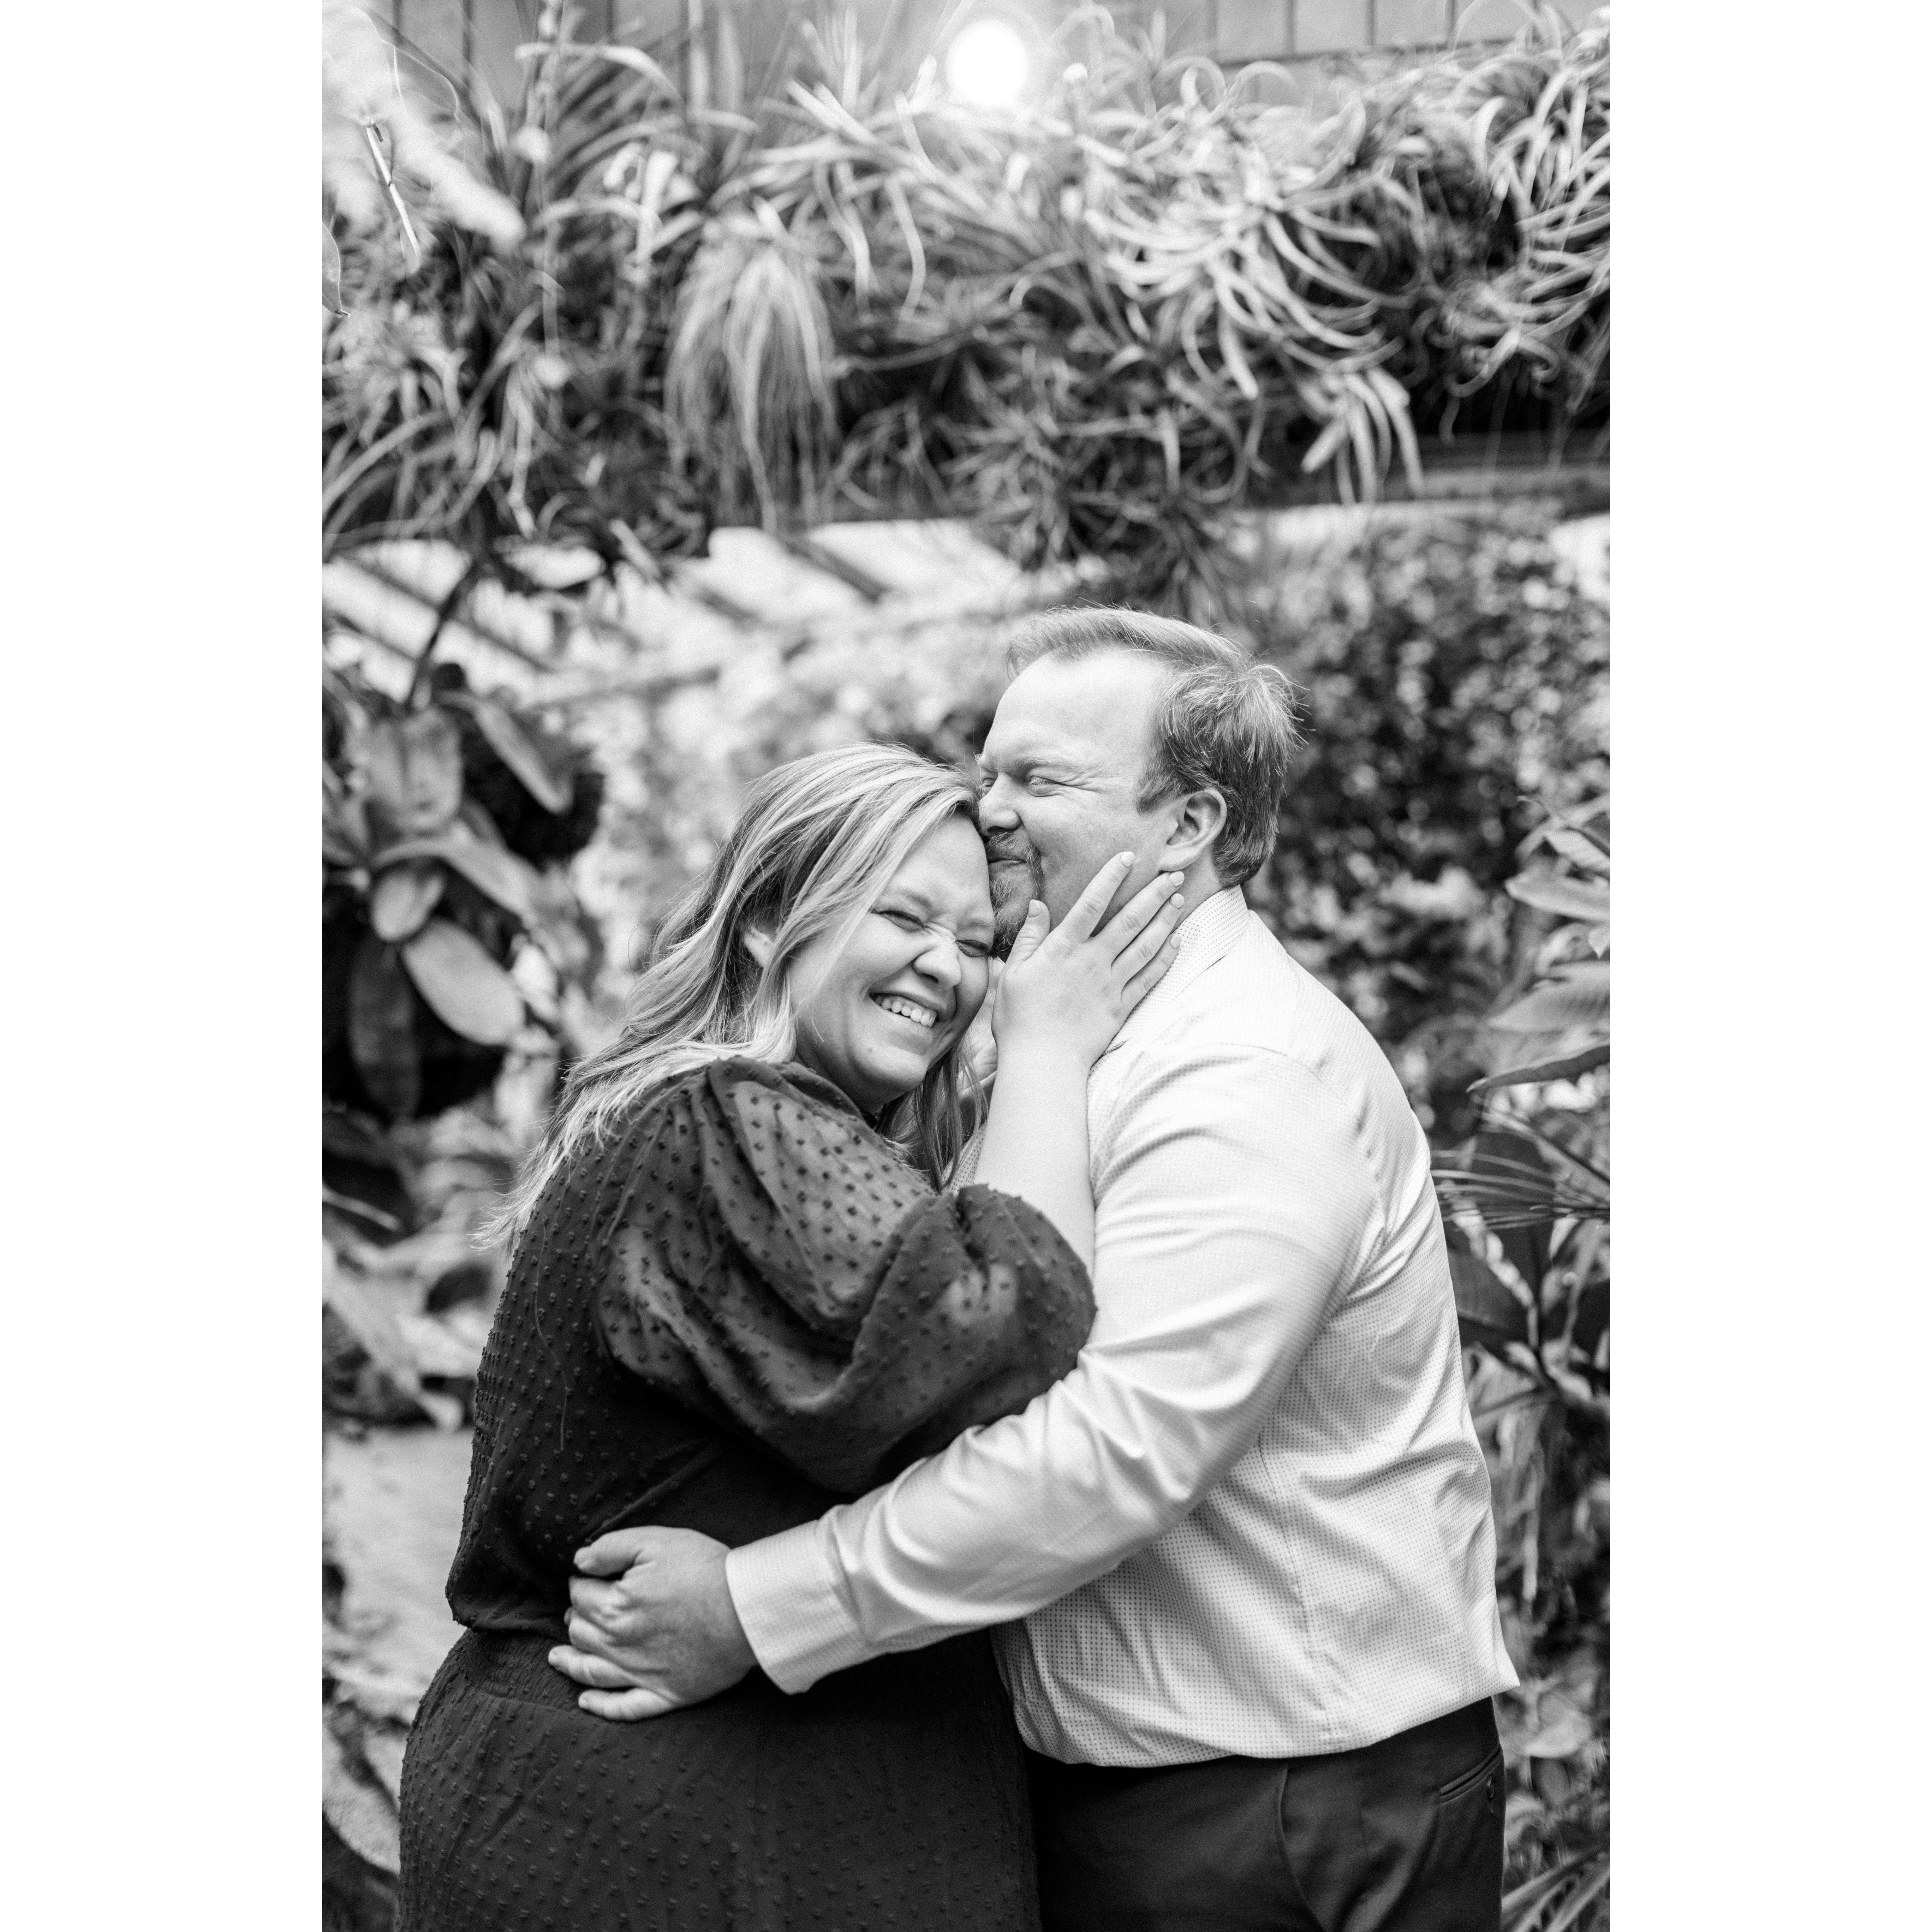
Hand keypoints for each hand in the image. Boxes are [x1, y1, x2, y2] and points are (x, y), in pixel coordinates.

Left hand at [546, 1526, 754, 1720]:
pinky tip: (584, 1703)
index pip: (580, 1595)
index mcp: (614, 1607)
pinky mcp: (665, 1695)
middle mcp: (619, 1646)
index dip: (581, 1582)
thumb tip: (579, 1561)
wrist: (747, 1609)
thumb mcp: (656, 1540)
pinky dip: (600, 1708)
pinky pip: (624, 1709)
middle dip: (575, 1618)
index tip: (587, 1576)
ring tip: (556, 1658)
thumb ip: (611, 1548)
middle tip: (581, 1608)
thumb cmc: (704, 1570)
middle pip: (581, 1633)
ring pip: (590, 1672)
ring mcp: (641, 1675)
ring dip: (570, 1663)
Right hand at [993, 854, 1185, 1068]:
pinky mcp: (1121, 1007)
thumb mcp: (1013, 972)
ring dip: (1165, 921)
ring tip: (1179, 900)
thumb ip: (1030, 936)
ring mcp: (1110, 984)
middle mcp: (1092, 961)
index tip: (1129, 857)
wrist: (1042, 1060)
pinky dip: (1165, 959)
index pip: (1091, 903)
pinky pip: (1149, 979)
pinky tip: (1177, 943)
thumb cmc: (1019, 1017)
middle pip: (1129, 921)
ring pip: (1145, 946)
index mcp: (1063, 949)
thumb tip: (1038, 904)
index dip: (1111, 878)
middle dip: (1153, 895)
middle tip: (1174, 874)